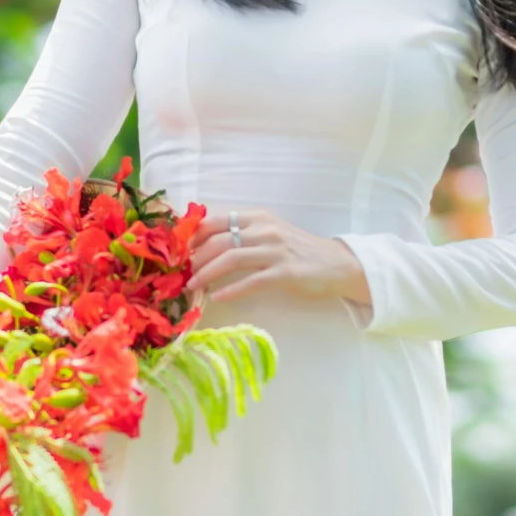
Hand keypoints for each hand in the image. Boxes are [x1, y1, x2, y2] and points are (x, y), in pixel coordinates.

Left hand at [188, 208, 370, 311]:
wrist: (336, 264)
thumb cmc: (298, 252)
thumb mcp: (269, 234)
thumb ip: (242, 234)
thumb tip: (203, 245)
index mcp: (258, 217)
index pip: (216, 220)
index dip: (193, 236)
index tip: (178, 251)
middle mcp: (265, 229)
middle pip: (219, 240)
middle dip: (195, 257)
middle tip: (180, 273)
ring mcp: (276, 250)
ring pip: (231, 258)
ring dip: (207, 273)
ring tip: (192, 285)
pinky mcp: (285, 272)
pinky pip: (252, 281)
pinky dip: (232, 290)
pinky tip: (218, 298)